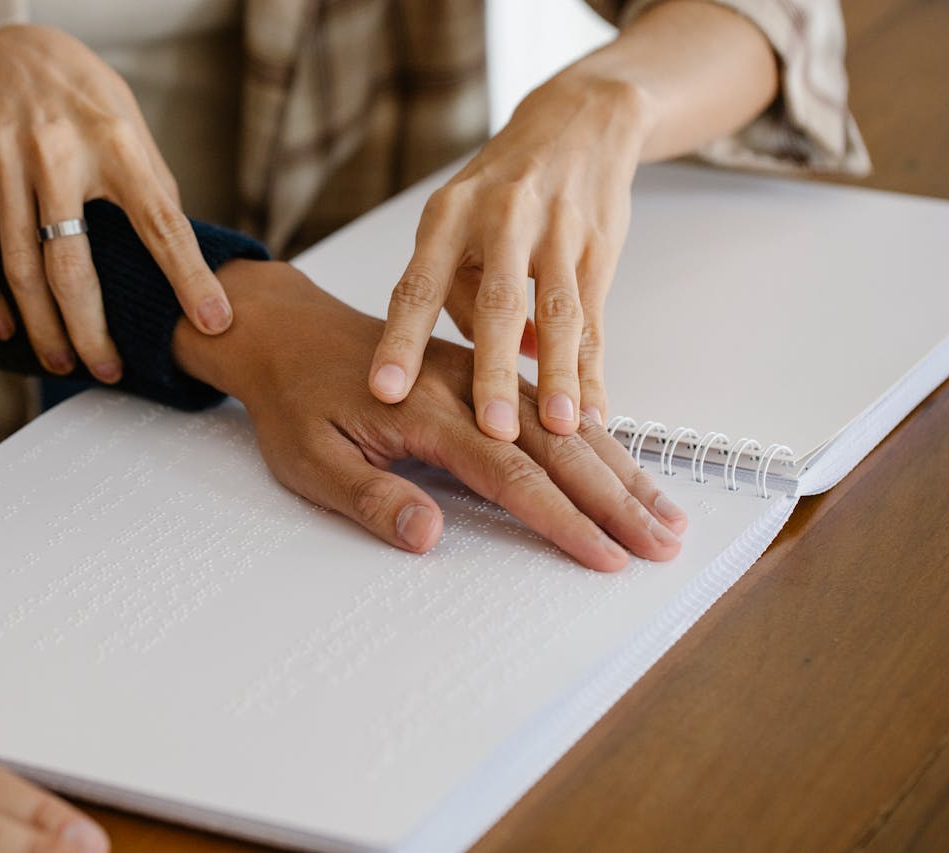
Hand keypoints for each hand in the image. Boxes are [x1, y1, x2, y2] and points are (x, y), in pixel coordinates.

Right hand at [0, 24, 230, 379]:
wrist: (8, 47)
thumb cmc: (85, 102)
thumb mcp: (132, 129)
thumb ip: (152, 192)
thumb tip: (185, 264)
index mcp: (117, 141)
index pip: (161, 222)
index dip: (188, 277)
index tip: (213, 323)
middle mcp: (57, 148)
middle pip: (73, 266)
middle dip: (91, 331)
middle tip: (108, 371)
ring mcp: (2, 155)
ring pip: (20, 267)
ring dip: (42, 327)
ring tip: (62, 361)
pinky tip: (5, 328)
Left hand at [177, 261, 686, 570]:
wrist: (283, 329)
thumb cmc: (293, 399)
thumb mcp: (307, 459)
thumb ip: (369, 498)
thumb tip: (429, 537)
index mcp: (425, 409)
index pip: (509, 472)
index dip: (561, 518)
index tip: (606, 555)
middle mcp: (465, 385)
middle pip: (557, 444)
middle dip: (615, 498)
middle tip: (665, 541)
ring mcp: (479, 372)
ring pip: (563, 422)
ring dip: (618, 468)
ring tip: (665, 512)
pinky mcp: (481, 369)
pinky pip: (550, 402)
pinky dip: (594, 434)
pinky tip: (625, 462)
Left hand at [369, 71, 652, 440]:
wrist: (580, 120)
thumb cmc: (501, 188)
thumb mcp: (457, 221)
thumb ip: (459, 295)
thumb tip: (488, 367)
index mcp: (447, 215)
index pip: (415, 287)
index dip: (400, 342)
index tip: (383, 390)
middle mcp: (500, 218)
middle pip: (495, 304)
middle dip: (492, 372)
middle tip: (490, 430)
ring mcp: (556, 232)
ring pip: (557, 313)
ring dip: (559, 375)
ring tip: (559, 429)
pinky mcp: (600, 247)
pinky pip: (595, 318)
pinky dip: (593, 368)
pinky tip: (591, 410)